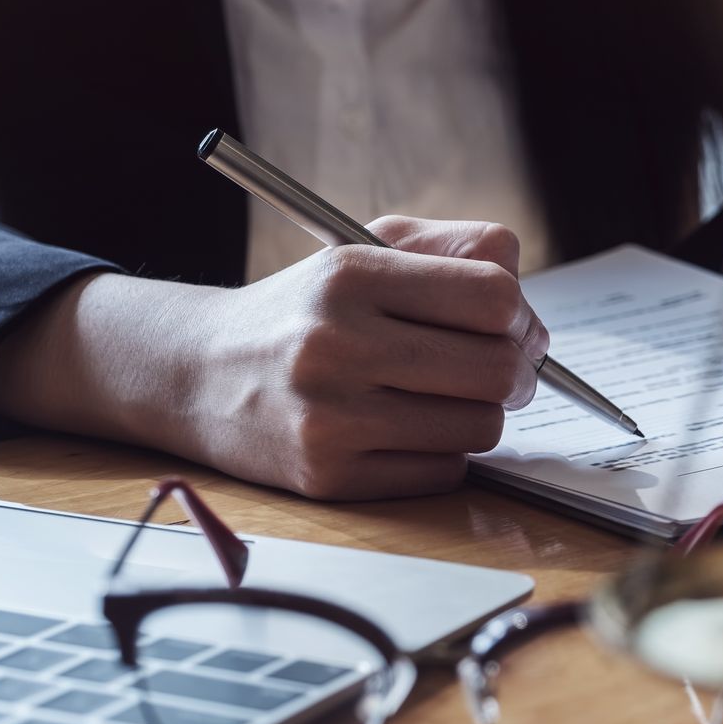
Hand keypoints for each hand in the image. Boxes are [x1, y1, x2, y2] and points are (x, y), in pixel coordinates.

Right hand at [0, 218, 549, 500]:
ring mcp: (330, 417)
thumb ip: (454, 248)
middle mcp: (336, 344)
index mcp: (350, 274)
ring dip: (481, 414)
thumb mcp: (364, 248)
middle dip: (519, 371)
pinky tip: (411, 429)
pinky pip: (443, 472)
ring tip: (448, 397)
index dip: (522, 315)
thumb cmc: (304, 310)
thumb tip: (524, 296)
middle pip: (496, 368)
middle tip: (507, 370)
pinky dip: (444, 453)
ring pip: (480, 426)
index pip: (492, 296)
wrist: (198, 374)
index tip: (516, 327)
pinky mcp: (328, 476)